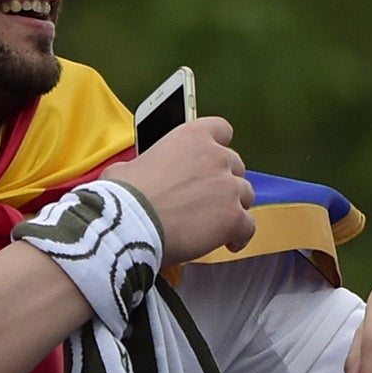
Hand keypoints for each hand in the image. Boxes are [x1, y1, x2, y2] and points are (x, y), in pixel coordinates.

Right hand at [104, 117, 255, 264]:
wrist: (129, 225)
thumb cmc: (122, 197)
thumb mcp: (126, 167)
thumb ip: (145, 165)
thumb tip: (136, 175)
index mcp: (191, 137)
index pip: (221, 129)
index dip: (218, 145)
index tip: (212, 160)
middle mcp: (216, 157)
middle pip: (235, 165)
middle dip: (224, 180)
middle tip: (207, 198)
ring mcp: (229, 187)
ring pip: (245, 195)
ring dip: (234, 206)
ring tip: (216, 222)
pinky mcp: (235, 216)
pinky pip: (248, 226)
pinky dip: (241, 235)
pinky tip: (230, 242)